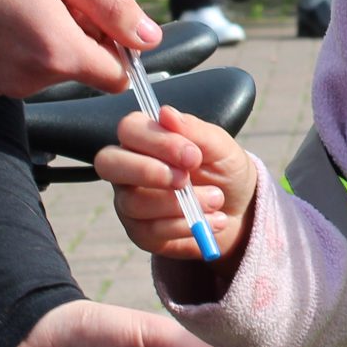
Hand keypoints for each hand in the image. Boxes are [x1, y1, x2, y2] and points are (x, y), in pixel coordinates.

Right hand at [0, 0, 157, 98]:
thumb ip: (113, 7)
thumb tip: (150, 39)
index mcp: (57, 54)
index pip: (115, 77)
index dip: (115, 45)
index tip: (96, 13)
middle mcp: (28, 81)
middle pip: (80, 70)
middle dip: (78, 36)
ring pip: (48, 70)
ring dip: (47, 38)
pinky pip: (16, 68)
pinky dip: (18, 45)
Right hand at [101, 106, 261, 261]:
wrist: (239, 210)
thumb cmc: (224, 170)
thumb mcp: (220, 147)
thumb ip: (195, 130)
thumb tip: (165, 113)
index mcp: (146, 139)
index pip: (129, 129)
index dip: (157, 141)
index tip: (193, 155)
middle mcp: (129, 168)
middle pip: (107, 163)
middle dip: (147, 171)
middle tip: (185, 180)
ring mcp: (130, 201)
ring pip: (134, 202)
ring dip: (181, 203)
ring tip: (216, 200)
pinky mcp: (140, 233)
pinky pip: (151, 231)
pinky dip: (186, 226)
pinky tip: (210, 221)